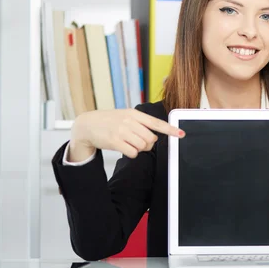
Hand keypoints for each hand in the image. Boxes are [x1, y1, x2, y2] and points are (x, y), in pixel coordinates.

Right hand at [69, 108, 184, 161]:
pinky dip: (131, 153)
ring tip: (129, 143)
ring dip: (139, 149)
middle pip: (151, 139)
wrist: (87, 125)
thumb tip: (154, 137)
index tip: (181, 134)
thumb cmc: (109, 121)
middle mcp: (129, 121)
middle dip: (148, 144)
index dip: (170, 129)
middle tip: (138, 142)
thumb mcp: (126, 116)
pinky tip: (124, 148)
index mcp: (134, 114)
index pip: (156, 122)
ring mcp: (121, 131)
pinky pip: (133, 153)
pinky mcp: (114, 141)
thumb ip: (140, 123)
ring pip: (143, 146)